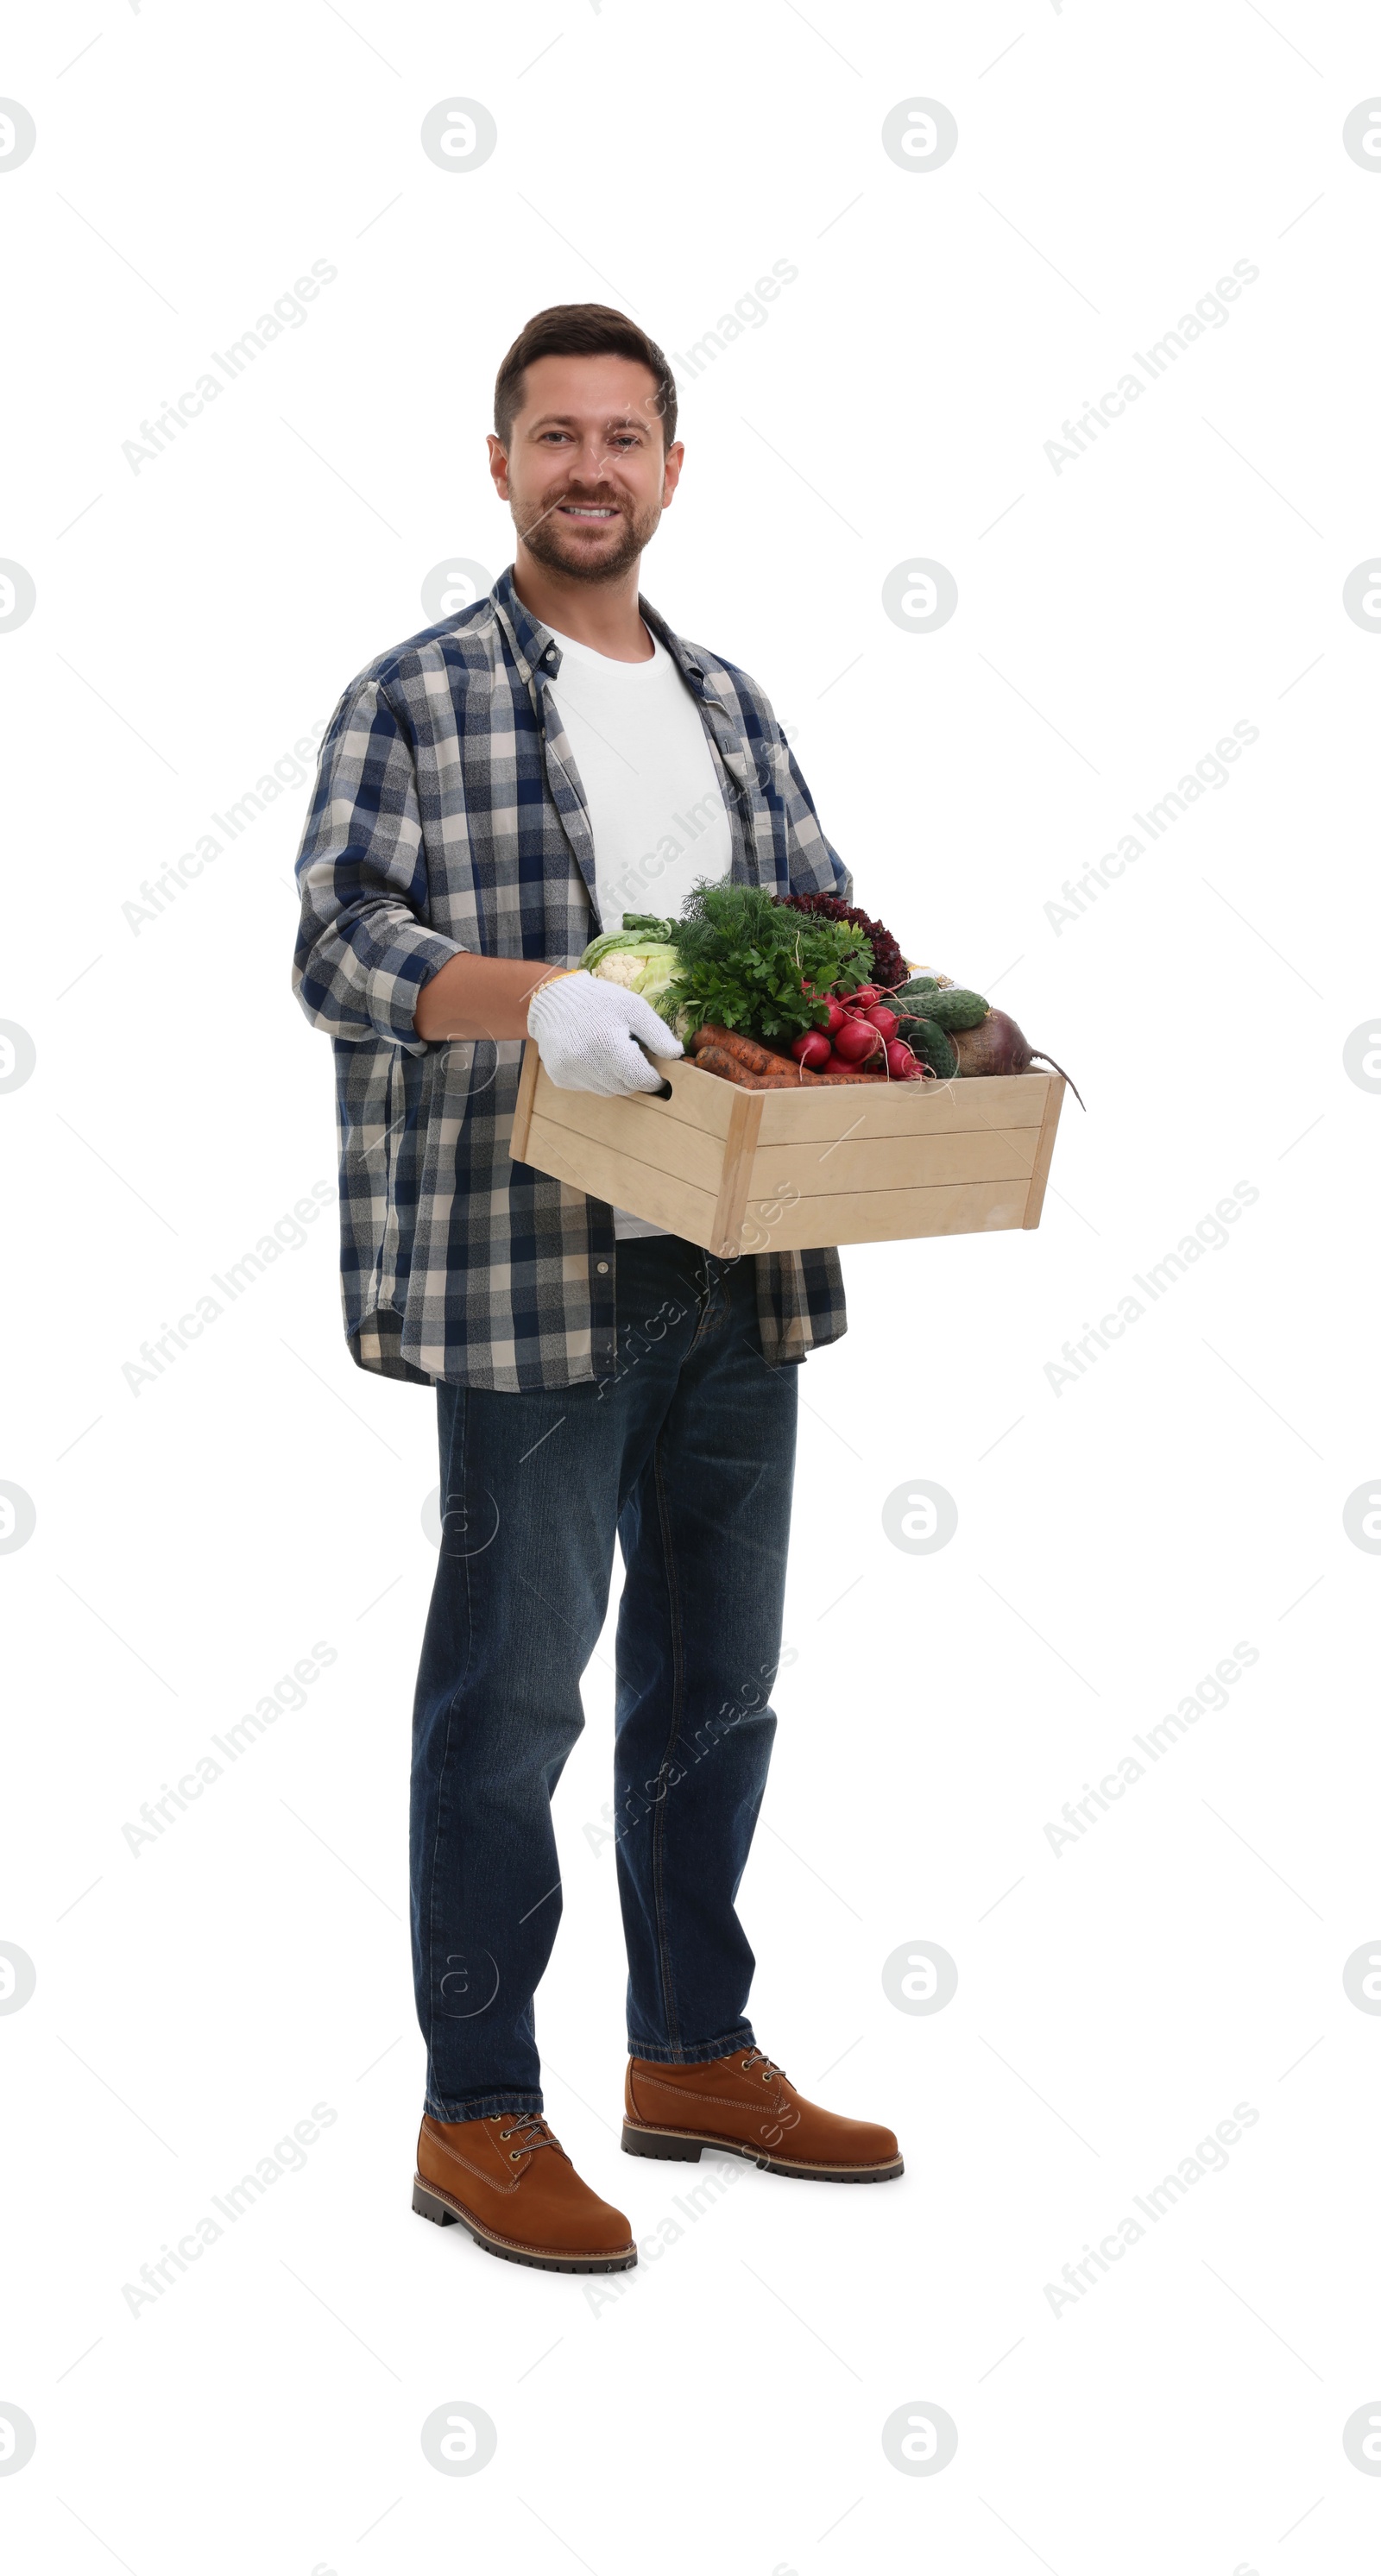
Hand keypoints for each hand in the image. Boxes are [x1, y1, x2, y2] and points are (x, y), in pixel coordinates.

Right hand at [526, 970, 683, 1095]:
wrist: (553, 999)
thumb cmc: (599, 1000)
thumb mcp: (633, 1007)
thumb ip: (657, 1032)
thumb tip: (677, 1055)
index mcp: (607, 1042)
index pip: (640, 1079)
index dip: (653, 1079)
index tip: (657, 1074)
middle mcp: (586, 1061)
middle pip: (625, 1088)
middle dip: (633, 1077)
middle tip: (631, 1056)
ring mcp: (570, 1072)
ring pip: (607, 1091)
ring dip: (614, 1078)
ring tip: (609, 1053)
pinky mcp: (560, 1077)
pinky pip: (588, 1087)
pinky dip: (595, 1077)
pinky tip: (590, 1055)